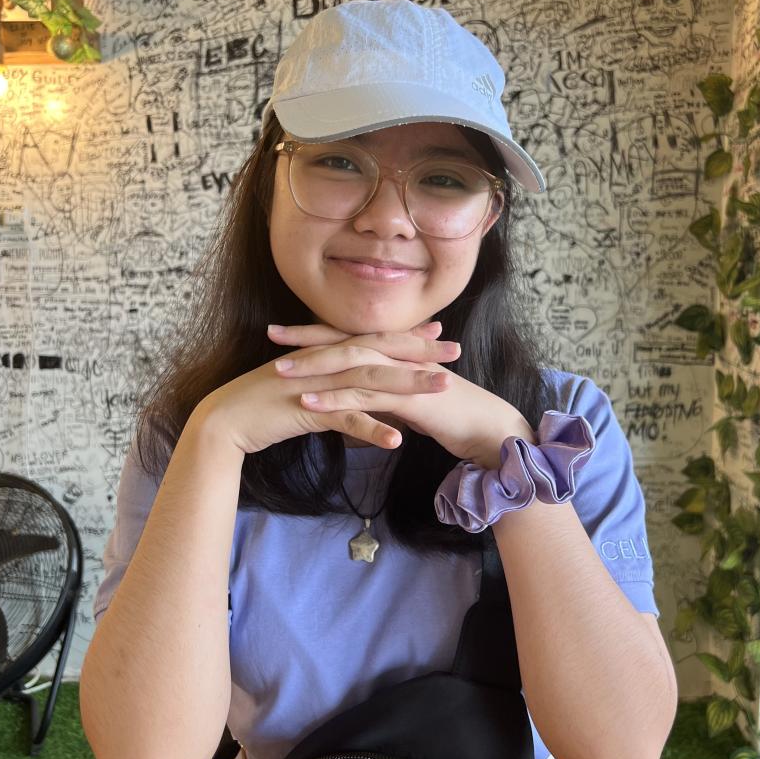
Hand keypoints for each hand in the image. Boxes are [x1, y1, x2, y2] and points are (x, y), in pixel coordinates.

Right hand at [193, 321, 457, 454]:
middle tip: (456, 352)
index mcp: (325, 354)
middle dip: (420, 353)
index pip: (372, 340)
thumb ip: (329, 385)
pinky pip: (344, 418)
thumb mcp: (303, 389)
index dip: (406, 337)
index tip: (439, 335)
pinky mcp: (306, 410)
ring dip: (408, 385)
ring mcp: (317, 384)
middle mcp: (325, 362)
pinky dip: (370, 428)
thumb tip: (353, 391)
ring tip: (442, 389)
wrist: (225, 421)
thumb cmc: (262, 407)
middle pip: (380, 353)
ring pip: (370, 381)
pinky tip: (397, 440)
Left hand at [269, 323, 535, 468]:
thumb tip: (367, 399)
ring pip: (350, 362)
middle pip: (346, 338)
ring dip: (313, 365)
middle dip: (307, 337)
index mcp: (398, 352)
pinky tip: (309, 402)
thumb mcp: (414, 399)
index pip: (352, 334)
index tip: (287, 331)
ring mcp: (403, 374)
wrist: (488, 428)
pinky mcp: (407, 398)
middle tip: (271, 335)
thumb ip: (390, 392)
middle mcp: (398, 355)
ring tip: (279, 371)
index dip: (319, 331)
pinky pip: (364, 394)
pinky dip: (335, 397)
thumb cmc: (454, 416)